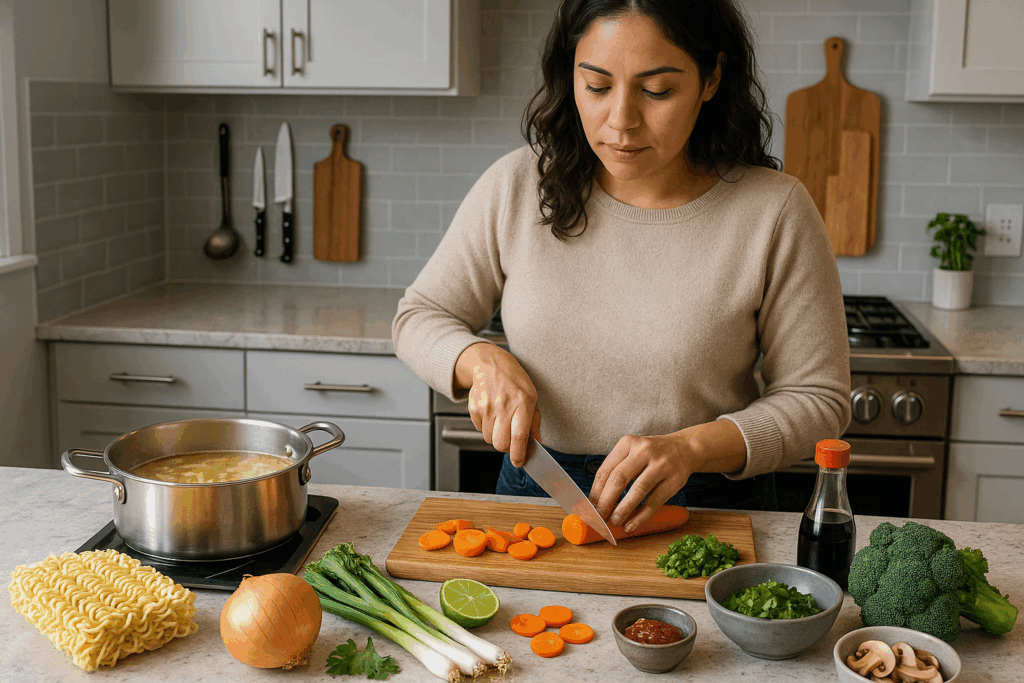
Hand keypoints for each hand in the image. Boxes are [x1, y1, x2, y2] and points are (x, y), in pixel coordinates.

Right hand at [455, 343, 541, 466]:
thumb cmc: (515, 382)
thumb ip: (534, 422)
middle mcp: (504, 405)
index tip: (519, 462)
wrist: (491, 364)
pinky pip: (478, 429)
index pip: (519, 437)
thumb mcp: (532, 397)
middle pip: (500, 443)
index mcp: (523, 403)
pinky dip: (485, 427)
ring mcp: (487, 406)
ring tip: (500, 421)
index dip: (519, 454)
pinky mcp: (474, 407)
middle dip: (506, 448)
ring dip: (495, 436)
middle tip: (510, 440)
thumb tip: (535, 442)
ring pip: (488, 439)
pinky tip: (491, 413)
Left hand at [588, 433, 694, 532]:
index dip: (596, 491)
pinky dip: (641, 516)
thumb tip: (598, 500)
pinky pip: (654, 501)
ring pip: (638, 490)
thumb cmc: (652, 454)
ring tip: (615, 521)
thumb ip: (617, 470)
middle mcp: (643, 451)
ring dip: (623, 509)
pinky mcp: (674, 480)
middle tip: (599, 516)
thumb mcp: (633, 452)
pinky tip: (632, 524)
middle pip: (619, 478)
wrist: (685, 448)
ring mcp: (661, 464)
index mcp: (628, 443)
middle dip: (606, 501)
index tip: (589, 507)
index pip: (605, 470)